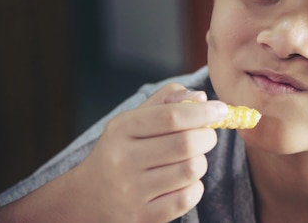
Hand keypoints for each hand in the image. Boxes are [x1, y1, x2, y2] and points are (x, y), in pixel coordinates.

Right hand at [66, 83, 227, 221]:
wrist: (86, 198)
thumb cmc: (120, 151)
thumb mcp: (132, 120)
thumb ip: (166, 101)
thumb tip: (201, 97)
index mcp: (121, 130)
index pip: (172, 116)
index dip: (203, 112)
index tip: (221, 109)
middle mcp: (124, 160)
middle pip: (186, 144)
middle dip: (208, 136)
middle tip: (207, 135)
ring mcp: (132, 192)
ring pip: (191, 170)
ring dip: (201, 161)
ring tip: (191, 159)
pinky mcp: (143, 217)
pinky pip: (187, 197)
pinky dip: (195, 186)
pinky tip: (184, 181)